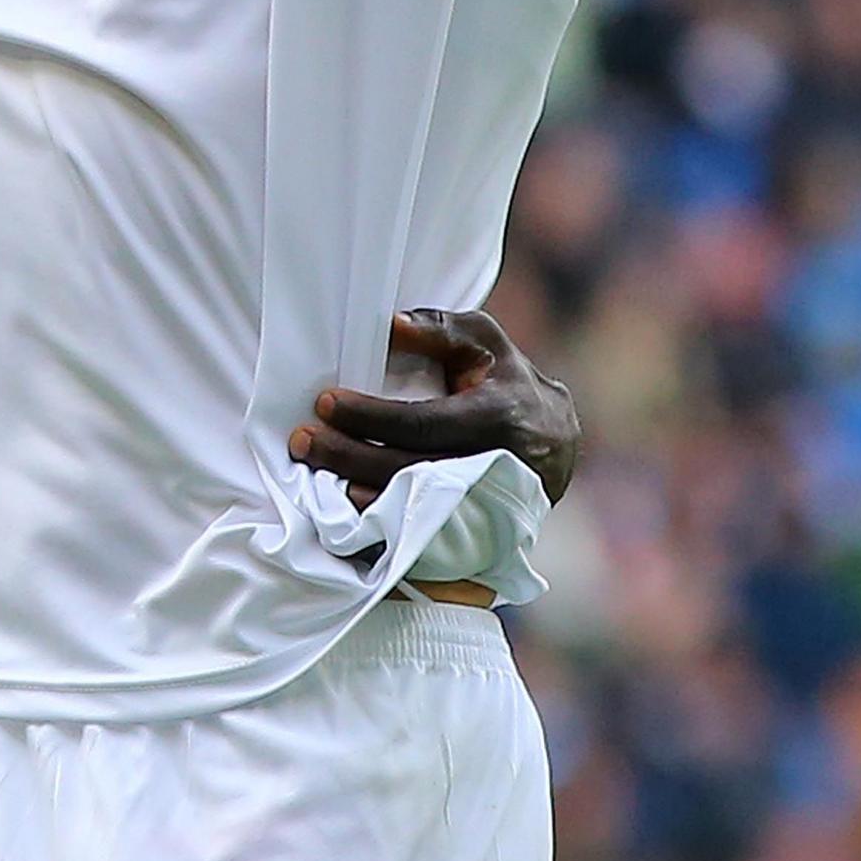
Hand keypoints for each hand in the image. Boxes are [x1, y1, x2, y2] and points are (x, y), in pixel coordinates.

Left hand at [291, 308, 580, 507]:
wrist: (557, 442)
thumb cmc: (509, 381)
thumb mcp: (485, 343)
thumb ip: (438, 330)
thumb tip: (388, 324)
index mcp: (497, 415)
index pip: (423, 422)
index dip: (370, 416)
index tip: (324, 404)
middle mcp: (496, 467)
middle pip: (410, 472)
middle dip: (349, 458)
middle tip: (302, 442)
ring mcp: (489, 508)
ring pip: (415, 512)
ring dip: (359, 497)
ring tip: (314, 476)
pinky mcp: (479, 533)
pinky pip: (423, 536)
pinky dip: (383, 526)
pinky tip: (347, 510)